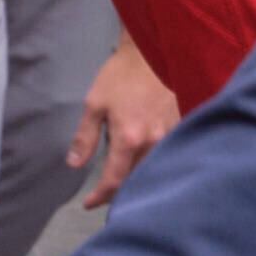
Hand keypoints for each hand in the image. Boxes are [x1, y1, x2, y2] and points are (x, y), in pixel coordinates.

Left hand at [66, 36, 178, 210]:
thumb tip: (74, 164)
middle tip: (104, 200)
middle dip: (120, 195)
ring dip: (138, 183)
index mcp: (129, 137)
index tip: (89, 203)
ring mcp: (171, 136)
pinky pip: (168, 156)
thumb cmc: (121, 76)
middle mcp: (153, 141)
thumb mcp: (94, 104)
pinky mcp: (181, 128)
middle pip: (137, 181)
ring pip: (154, 171)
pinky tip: (146, 169)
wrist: (151, 53)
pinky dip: (155, 167)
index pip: (115, 180)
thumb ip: (84, 138)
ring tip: (124, 190)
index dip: (100, 197)